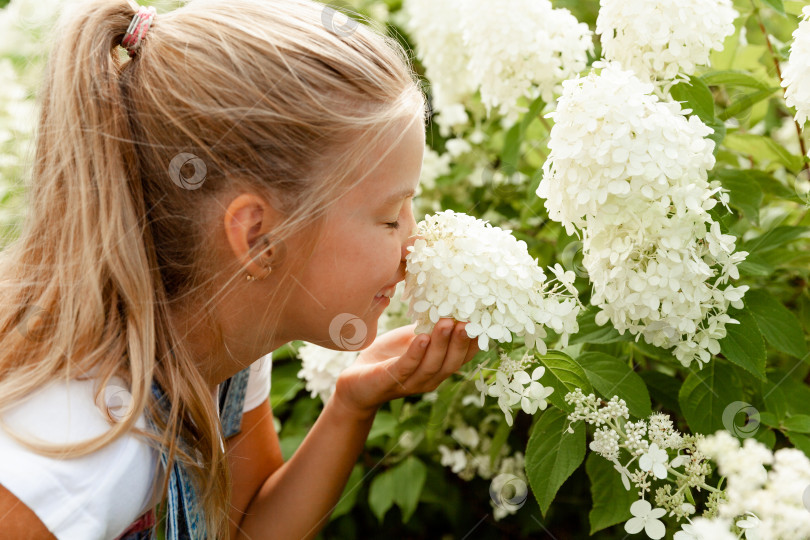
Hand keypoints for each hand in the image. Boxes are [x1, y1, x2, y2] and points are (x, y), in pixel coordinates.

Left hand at [331, 319, 479, 419]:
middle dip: (462, 341)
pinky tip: (422, 337)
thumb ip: (430, 327)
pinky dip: (416, 352)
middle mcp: (430, 378)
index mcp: (439, 368)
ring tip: (449, 323)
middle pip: (452, 361)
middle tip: (470, 320)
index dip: (474, 341)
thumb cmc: (387, 356)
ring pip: (433, 364)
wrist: (356, 382)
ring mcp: (412, 382)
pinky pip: (406, 366)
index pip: (463, 357)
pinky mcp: (391, 379)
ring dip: (442, 343)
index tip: (483, 320)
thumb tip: (448, 301)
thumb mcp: (412, 338)